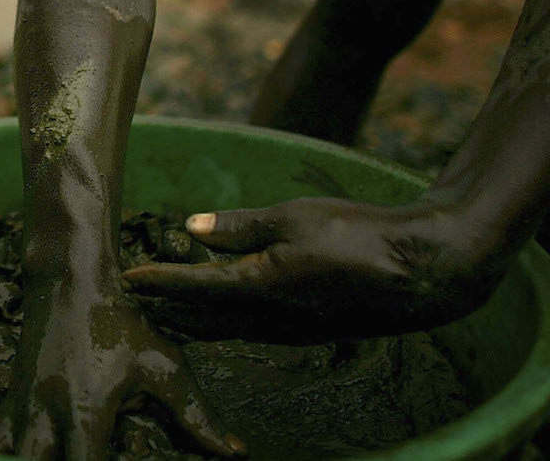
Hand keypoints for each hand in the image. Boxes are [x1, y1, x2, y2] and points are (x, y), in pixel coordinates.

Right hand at [0, 283, 245, 459]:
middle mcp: (45, 419)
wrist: (69, 279)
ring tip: (41, 460)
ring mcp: (20, 411)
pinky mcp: (8, 401)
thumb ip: (197, 414)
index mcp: (86, 414)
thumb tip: (235, 454)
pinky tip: (1, 457)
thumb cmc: (121, 322)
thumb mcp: (163, 364)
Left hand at [123, 198, 502, 343]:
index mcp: (261, 285)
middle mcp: (270, 317)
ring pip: (225, 330)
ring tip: (163, 315)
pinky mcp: (307, 331)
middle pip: (203, 318)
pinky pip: (250, 332)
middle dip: (166, 310)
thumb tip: (190, 229)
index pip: (194, 288)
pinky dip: (222, 325)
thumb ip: (240, 227)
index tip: (129, 278)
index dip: (160, 283)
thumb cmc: (358, 233)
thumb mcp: (294, 217)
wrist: (421, 271)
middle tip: (133, 304)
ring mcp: (290, 329)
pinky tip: (218, 318)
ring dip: (191, 322)